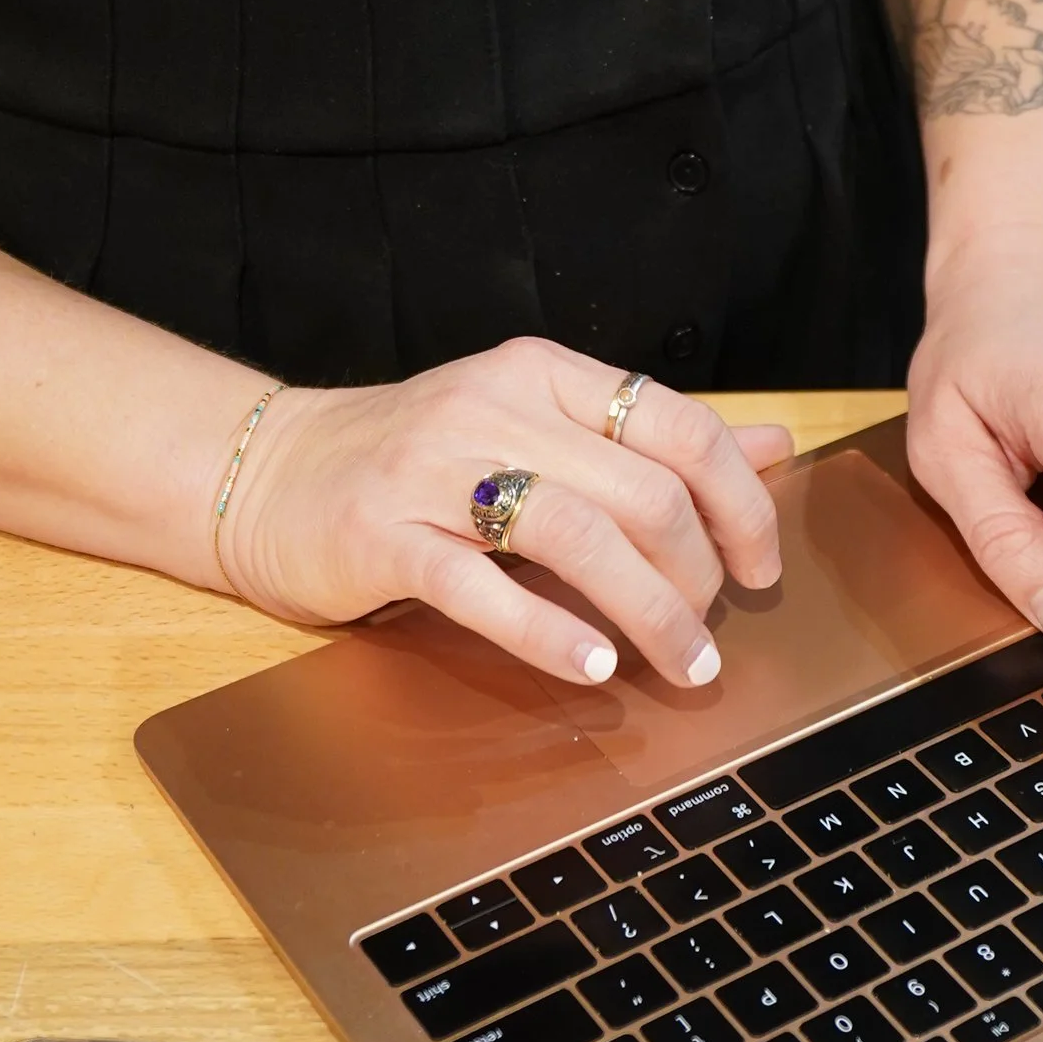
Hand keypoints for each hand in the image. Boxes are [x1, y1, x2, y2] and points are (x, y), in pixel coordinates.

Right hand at [215, 339, 790, 688]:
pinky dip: (550, 632)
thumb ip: (653, 440)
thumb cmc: (417, 461)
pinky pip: (483, 588)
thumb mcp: (539, 428)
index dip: (739, 504)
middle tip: (708, 636)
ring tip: (679, 666)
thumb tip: (775, 446)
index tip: (758, 570)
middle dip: (698, 577)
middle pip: (641, 491)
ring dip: (649, 613)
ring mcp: (435, 472)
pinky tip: (594, 666)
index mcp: (542, 375)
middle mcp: (495, 409)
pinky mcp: (385, 536)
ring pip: (577, 536)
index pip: (678, 427)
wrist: (268, 475)